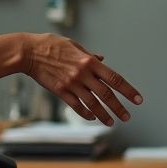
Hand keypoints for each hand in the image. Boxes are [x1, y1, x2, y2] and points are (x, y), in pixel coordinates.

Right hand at [21, 33, 142, 125]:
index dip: (128, 90)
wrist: (29, 52)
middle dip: (118, 107)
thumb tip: (101, 59)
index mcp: (89, 61)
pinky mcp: (60, 91)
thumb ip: (89, 55)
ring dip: (103, 114)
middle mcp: (82, 74)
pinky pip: (76, 105)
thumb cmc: (51, 45)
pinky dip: (86, 112)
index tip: (138, 99)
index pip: (114, 78)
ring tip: (111, 122)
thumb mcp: (74, 45)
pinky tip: (92, 117)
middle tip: (127, 117)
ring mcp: (71, 83)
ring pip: (92, 103)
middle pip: (106, 94)